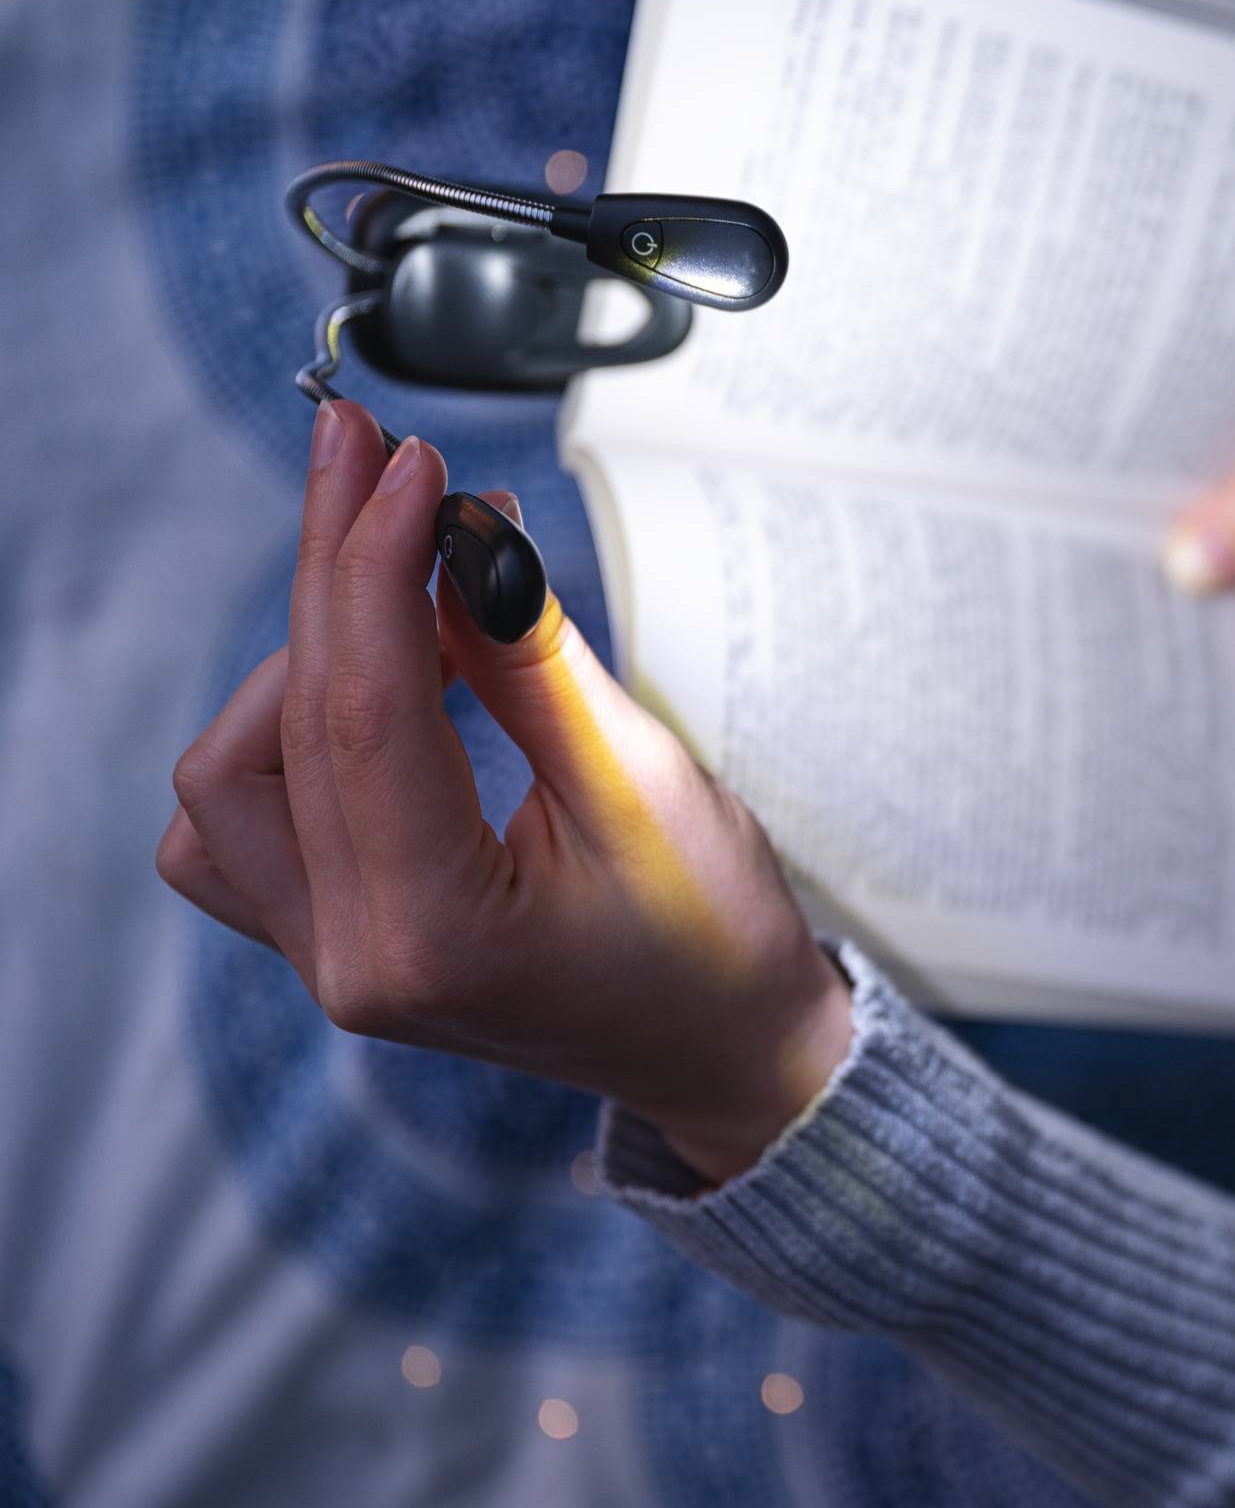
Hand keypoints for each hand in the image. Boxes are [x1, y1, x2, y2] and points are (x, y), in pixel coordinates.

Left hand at [156, 402, 849, 1184]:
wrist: (728, 1048)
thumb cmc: (715, 938)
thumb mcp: (645, 784)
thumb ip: (531, 661)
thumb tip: (461, 538)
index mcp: (433, 935)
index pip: (362, 712)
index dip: (376, 564)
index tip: (406, 464)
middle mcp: (352, 959)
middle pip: (285, 725)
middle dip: (335, 573)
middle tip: (379, 459)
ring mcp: (329, 957)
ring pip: (233, 774)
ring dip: (301, 661)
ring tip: (403, 591)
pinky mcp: (331, 938)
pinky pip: (243, 822)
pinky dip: (284, 734)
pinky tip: (370, 684)